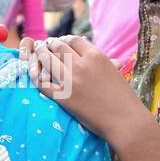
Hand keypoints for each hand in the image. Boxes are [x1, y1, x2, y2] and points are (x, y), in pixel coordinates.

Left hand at [19, 35, 146, 143]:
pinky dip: (36, 77)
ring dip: (40, 55)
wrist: (125, 120)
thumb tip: (115, 62)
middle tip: (44, 46)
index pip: (73, 40)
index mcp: (96, 56)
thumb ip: (110, 66)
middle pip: (58, 47)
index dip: (64, 40)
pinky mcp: (63, 97)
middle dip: (49, 45)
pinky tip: (34, 75)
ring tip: (35, 54)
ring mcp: (71, 80)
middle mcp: (82, 64)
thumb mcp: (117, 75)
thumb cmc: (125, 99)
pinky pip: (43, 83)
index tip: (60, 43)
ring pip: (48, 60)